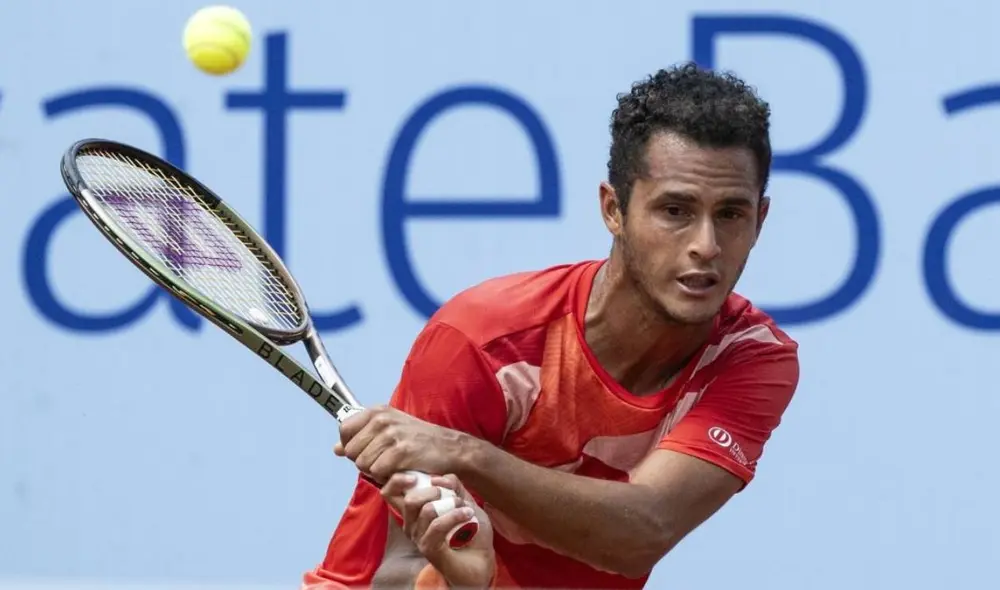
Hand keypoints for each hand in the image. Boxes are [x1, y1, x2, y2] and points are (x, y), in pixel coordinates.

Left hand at [334, 406, 468, 482]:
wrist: (450, 449)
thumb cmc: (419, 441)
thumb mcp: (390, 431)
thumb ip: (362, 437)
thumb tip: (336, 449)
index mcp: (378, 411)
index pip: (344, 430)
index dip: (350, 446)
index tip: (365, 452)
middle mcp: (383, 420)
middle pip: (351, 451)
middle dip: (364, 462)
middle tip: (383, 462)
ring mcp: (392, 435)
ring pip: (362, 464)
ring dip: (376, 472)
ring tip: (392, 467)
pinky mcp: (401, 452)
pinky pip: (377, 472)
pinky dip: (386, 477)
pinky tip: (399, 471)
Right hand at [383, 473, 494, 588]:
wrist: (482, 558)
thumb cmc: (470, 529)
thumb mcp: (463, 500)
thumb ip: (452, 485)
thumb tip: (437, 479)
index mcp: (414, 511)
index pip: (390, 492)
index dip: (397, 480)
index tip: (416, 477)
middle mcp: (411, 524)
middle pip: (408, 500)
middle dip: (433, 491)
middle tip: (451, 496)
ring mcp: (418, 537)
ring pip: (426, 510)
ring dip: (451, 503)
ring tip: (465, 507)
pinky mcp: (428, 548)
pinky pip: (437, 525)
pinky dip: (455, 515)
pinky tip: (468, 514)